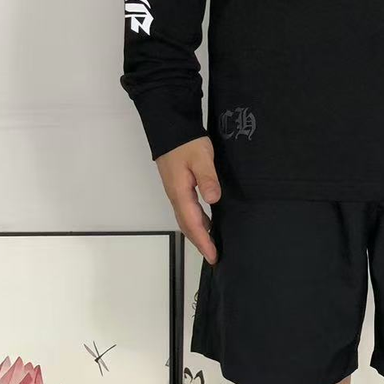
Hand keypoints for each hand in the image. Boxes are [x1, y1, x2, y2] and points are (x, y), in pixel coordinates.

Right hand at [155, 136, 220, 263]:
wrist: (169, 126)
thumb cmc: (186, 141)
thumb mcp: (201, 157)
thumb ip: (207, 178)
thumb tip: (213, 200)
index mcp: (180, 192)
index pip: (193, 223)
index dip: (203, 241)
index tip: (213, 256)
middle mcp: (175, 195)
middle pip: (187, 226)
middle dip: (200, 243)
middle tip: (213, 257)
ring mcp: (175, 191)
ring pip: (186, 219)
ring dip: (197, 234)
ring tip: (211, 245)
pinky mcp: (178, 186)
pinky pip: (186, 210)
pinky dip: (196, 222)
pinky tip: (206, 223)